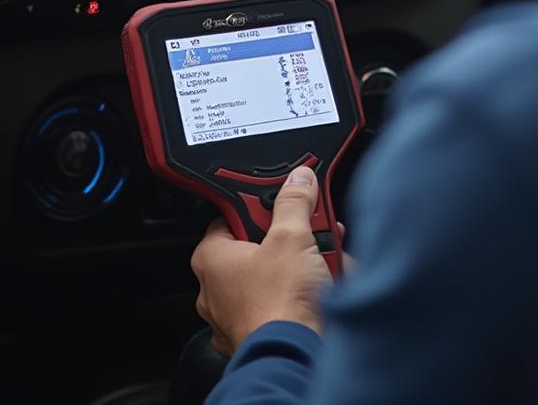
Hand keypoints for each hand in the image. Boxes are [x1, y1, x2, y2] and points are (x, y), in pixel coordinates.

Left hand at [190, 166, 332, 355]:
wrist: (295, 356)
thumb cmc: (280, 304)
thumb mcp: (292, 235)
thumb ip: (294, 201)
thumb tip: (298, 179)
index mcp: (211, 259)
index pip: (231, 216)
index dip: (260, 207)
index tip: (282, 202)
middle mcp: (216, 289)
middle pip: (258, 245)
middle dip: (292, 237)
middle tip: (311, 231)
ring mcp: (236, 314)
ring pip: (273, 274)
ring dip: (303, 262)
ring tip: (325, 259)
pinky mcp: (259, 330)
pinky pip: (283, 300)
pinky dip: (304, 291)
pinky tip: (326, 284)